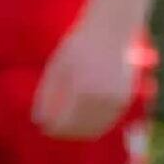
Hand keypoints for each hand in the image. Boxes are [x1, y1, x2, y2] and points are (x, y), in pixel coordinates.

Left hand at [32, 16, 136, 138]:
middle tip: (54, 129)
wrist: (112, 30)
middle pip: (81, 129)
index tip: (44, 128)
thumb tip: (38, 120)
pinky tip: (84, 120)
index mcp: (82, 88)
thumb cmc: (80, 45)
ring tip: (67, 126)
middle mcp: (102, 97)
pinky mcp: (125, 99)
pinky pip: (108, 121)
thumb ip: (47, 93)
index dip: (53, 128)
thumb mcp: (57, 65)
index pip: (65, 121)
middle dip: (66, 132)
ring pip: (97, 128)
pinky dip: (96, 125)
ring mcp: (116, 100)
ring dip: (81, 132)